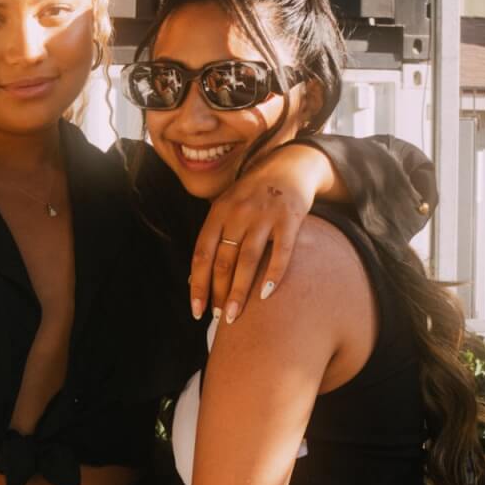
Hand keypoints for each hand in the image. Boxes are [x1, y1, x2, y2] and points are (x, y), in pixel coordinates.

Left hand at [189, 141, 331, 323]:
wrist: (288, 166)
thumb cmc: (252, 196)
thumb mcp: (226, 209)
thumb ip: (213, 239)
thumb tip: (194, 281)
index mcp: (218, 212)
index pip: (202, 254)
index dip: (198, 284)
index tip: (196, 310)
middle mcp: (238, 213)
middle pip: (223, 260)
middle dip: (218, 293)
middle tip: (220, 318)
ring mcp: (264, 215)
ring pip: (248, 260)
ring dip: (239, 291)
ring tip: (234, 316)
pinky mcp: (289, 218)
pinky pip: (281, 251)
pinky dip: (273, 274)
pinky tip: (266, 295)